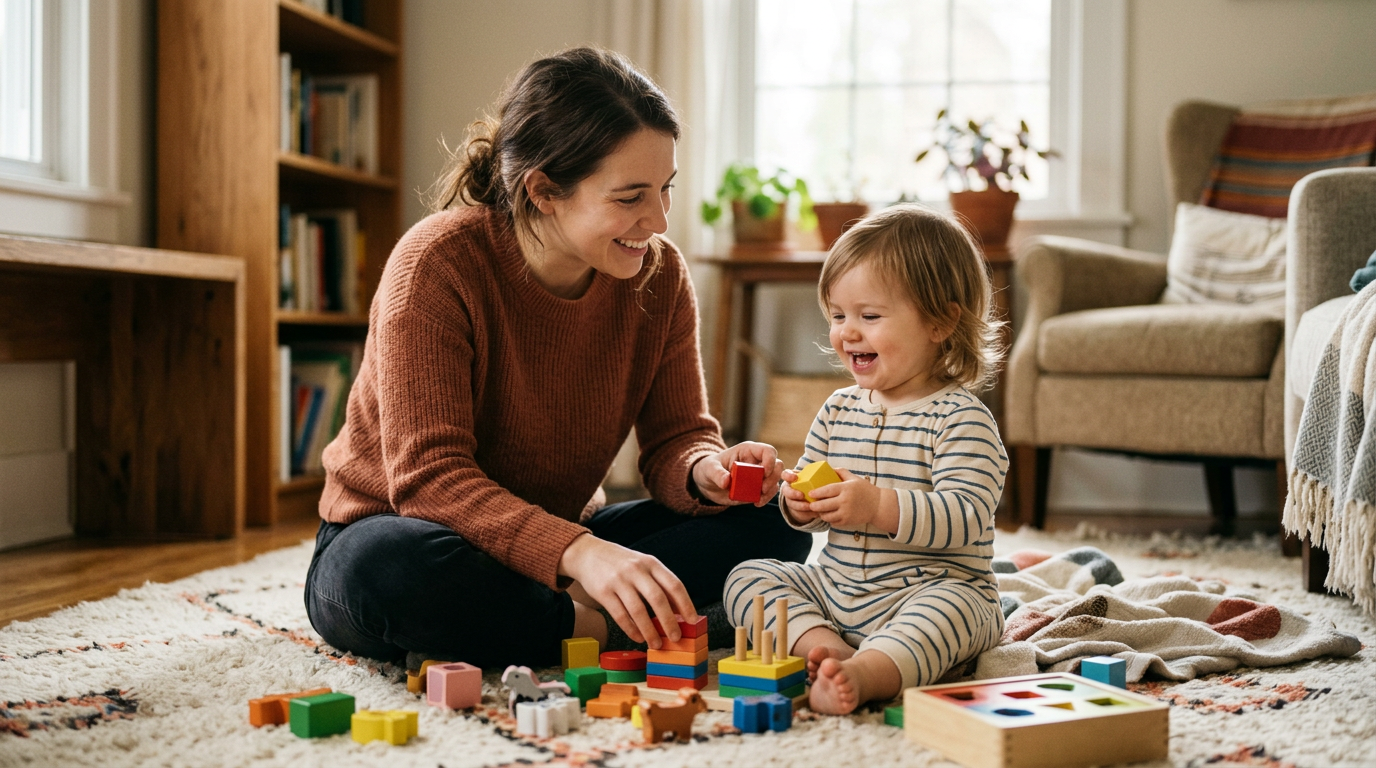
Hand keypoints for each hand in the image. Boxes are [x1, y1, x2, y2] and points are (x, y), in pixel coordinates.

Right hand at [558, 534, 695, 648]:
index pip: (674, 584)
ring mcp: (619, 580)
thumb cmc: (622, 563)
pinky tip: (638, 637)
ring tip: (656, 644)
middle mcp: (636, 570)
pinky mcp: (603, 591)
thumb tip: (679, 611)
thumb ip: (659, 584)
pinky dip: (631, 629)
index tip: (693, 621)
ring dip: (650, 631)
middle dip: (669, 621)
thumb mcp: (643, 565)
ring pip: (638, 610)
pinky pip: (620, 615)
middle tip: (676, 638)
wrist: (588, 553)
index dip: (686, 604)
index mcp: (651, 563)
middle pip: (658, 599)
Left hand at [690, 441, 784, 505]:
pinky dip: (766, 499)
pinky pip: (769, 492)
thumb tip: (726, 481)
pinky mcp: (757, 488)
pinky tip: (756, 503)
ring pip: (775, 480)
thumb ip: (717, 473)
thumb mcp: (709, 469)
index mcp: (748, 451)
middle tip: (762, 488)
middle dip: (773, 477)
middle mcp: (757, 461)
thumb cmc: (708, 469)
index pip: (768, 450)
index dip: (770, 460)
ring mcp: (758, 476)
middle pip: (777, 465)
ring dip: (770, 490)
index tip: (763, 472)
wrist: (707, 483)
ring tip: (758, 498)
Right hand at [778, 468, 822, 524]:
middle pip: (786, 491)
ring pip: (792, 503)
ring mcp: (791, 500)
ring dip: (800, 505)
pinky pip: (798, 512)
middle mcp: (789, 489)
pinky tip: (815, 513)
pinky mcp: (795, 511)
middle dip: (793, 493)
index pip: (785, 474)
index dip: (788, 476)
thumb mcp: (814, 478)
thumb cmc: (813, 485)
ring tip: (810, 506)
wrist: (809, 499)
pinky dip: (806, 513)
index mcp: (793, 479)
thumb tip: (835, 471)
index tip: (795, 478)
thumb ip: (820, 475)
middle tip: (802, 495)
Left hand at [802, 467, 896, 531]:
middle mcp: (845, 501)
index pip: (826, 490)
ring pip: (826, 516)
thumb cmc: (865, 490)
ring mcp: (846, 512)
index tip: (810, 493)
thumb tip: (829, 468)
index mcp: (845, 488)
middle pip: (823, 505)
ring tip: (819, 510)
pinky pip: (833, 522)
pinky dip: (829, 519)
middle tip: (810, 504)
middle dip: (814, 506)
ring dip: (821, 514)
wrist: (879, 505)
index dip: (816, 492)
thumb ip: (841, 472)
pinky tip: (829, 515)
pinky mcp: (848, 521)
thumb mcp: (854, 478)